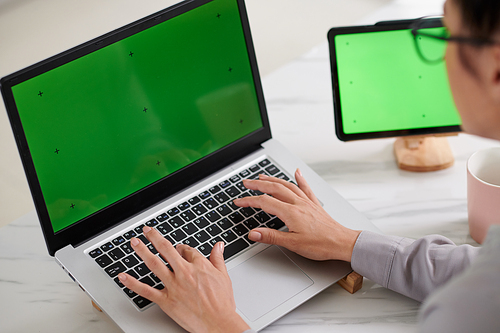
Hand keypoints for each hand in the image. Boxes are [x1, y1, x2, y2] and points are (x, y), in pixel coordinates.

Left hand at [118, 227, 249, 332]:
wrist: (218, 323)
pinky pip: (146, 291)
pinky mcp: (166, 301)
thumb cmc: (222, 303)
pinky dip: (132, 283)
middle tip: (147, 230)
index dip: (182, 248)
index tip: (179, 248)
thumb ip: (218, 258)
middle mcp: (184, 272)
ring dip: (142, 251)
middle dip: (155, 237)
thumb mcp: (224, 276)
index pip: (187, 250)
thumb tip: (218, 246)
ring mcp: (174, 286)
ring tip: (134, 242)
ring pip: (154, 264)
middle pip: (166, 249)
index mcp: (199, 265)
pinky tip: (123, 276)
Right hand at [234, 169, 360, 261]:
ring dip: (273, 180)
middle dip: (258, 184)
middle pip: (274, 188)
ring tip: (263, 177)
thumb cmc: (321, 244)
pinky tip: (297, 172)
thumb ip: (271, 237)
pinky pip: (305, 187)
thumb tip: (253, 233)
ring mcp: (307, 202)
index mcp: (291, 212)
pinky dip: (299, 178)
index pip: (264, 202)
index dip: (249, 201)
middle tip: (246, 183)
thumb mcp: (293, 244)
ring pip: (287, 185)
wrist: (342, 243)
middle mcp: (298, 203)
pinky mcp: (314, 204)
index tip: (239, 202)